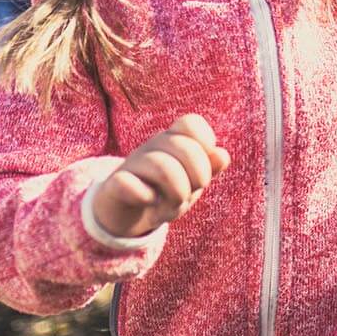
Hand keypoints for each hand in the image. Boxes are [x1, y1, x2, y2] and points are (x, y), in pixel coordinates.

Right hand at [93, 114, 230, 239]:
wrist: (124, 212)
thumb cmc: (165, 190)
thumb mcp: (191, 180)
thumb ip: (209, 167)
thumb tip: (222, 155)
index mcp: (173, 140)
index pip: (191, 123)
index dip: (205, 145)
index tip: (203, 167)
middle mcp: (152, 147)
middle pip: (184, 147)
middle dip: (198, 176)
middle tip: (191, 192)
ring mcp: (132, 164)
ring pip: (161, 166)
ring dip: (177, 193)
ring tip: (174, 205)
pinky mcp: (113, 185)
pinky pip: (126, 183)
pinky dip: (145, 197)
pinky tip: (149, 202)